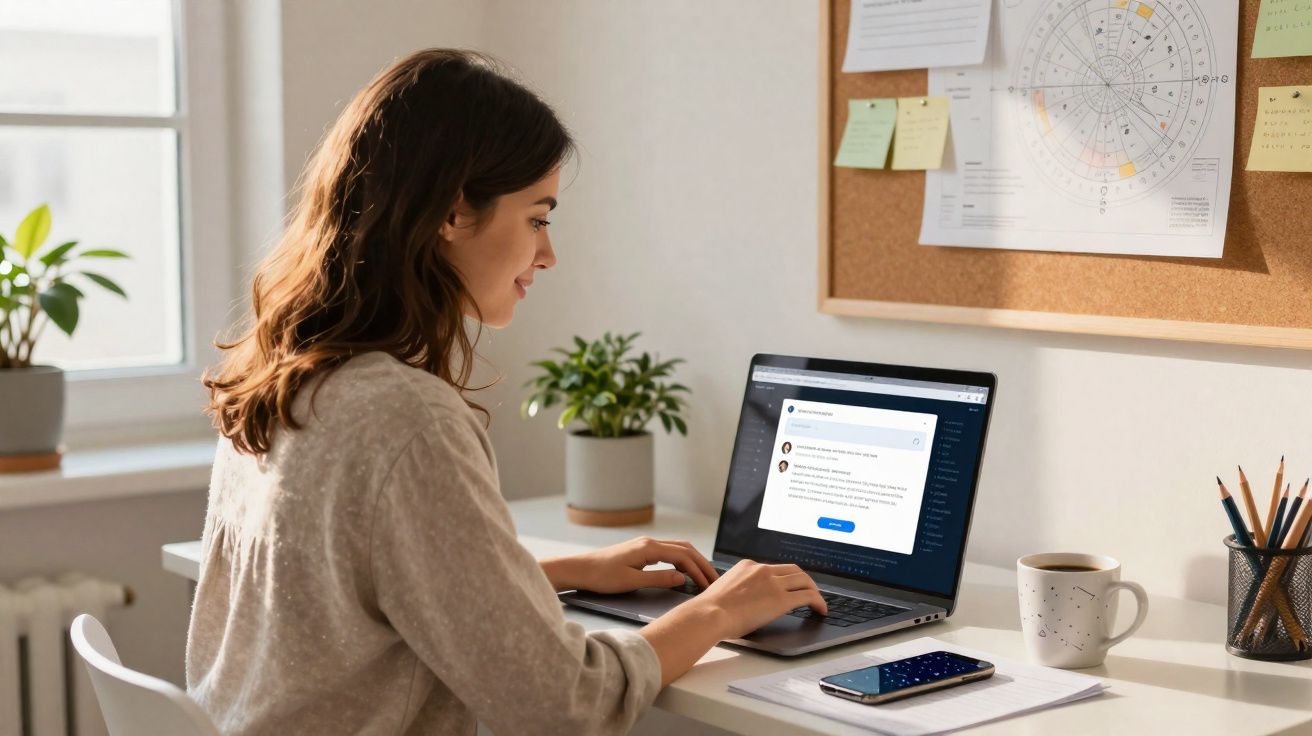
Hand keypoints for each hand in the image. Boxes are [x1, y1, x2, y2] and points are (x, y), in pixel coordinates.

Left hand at [539, 536, 718, 593]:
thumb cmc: (601, 576)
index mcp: (649, 548)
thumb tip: (682, 578)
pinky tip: (685, 571)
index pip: (683, 556)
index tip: (709, 584)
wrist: (580, 569)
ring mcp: (645, 545)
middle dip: (701, 564)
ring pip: (677, 548)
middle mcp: (649, 542)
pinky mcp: (640, 550)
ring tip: (704, 577)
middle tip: (714, 580)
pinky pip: (668, 552)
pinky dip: (681, 560)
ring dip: (693, 561)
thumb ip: (659, 579)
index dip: (699, 570)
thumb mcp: (631, 581)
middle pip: (685, 549)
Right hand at [683, 559, 826, 639]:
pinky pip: (808, 596)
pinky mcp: (781, 599)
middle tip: (809, 591)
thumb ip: (738, 590)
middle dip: (804, 580)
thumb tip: (743, 602)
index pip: (774, 568)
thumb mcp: (724, 590)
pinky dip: (818, 601)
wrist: (709, 614)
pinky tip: (821, 610)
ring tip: (818, 602)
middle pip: (793, 570)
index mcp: (747, 566)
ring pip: (804, 580)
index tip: (790, 586)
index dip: (786, 578)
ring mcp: (773, 583)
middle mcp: (762, 570)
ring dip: (813, 590)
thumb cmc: (710, 610)